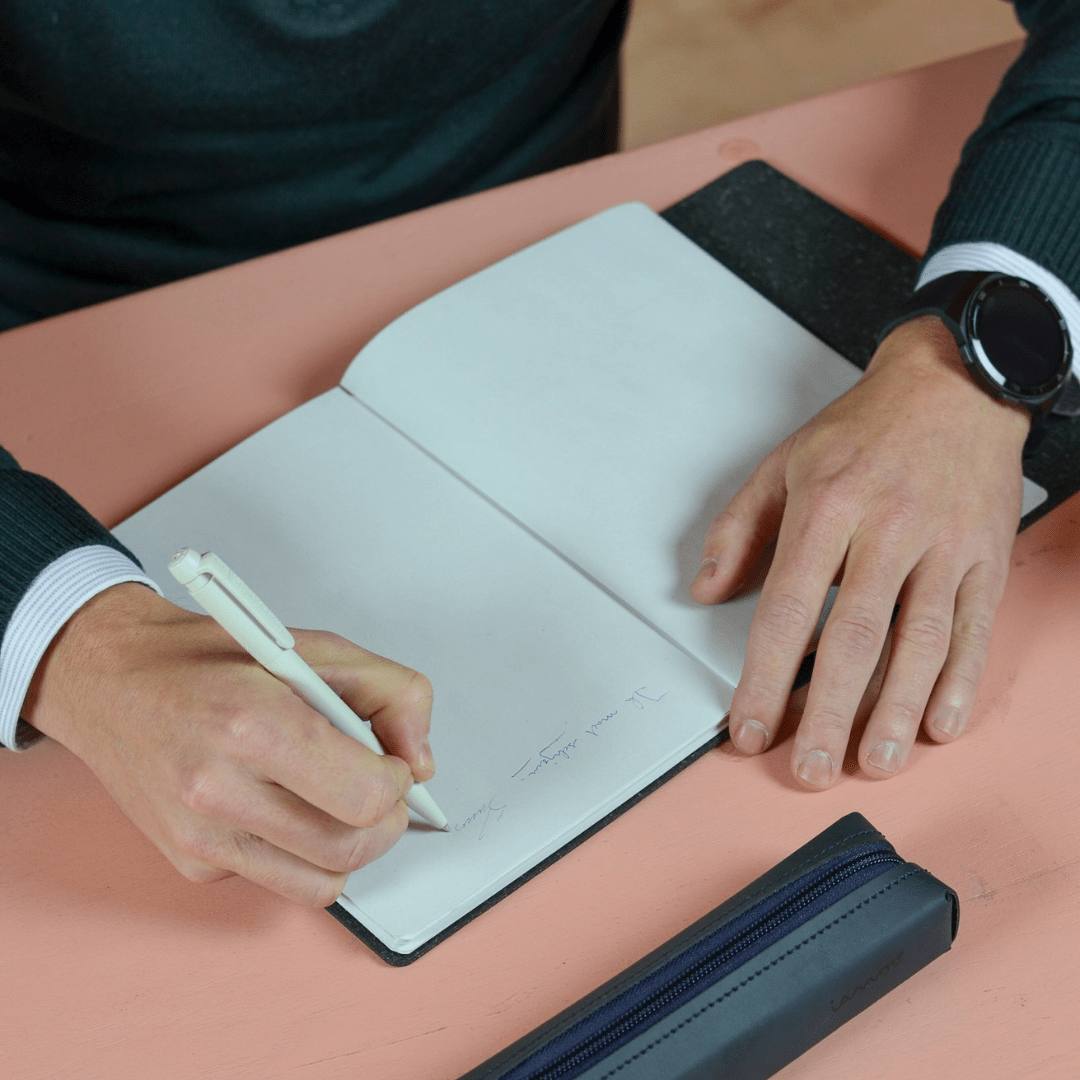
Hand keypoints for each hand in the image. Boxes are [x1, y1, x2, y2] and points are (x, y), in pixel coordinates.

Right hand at [22, 582, 433, 905]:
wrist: (110, 679)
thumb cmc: (208, 659)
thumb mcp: (313, 648)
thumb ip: (391, 693)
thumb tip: (421, 761)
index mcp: (254, 724)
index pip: (367, 797)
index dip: (397, 781)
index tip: (390, 761)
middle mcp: (219, 790)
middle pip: (351, 849)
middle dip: (384, 820)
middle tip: (374, 785)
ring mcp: (199, 837)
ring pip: (322, 883)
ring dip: (347, 844)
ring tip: (332, 797)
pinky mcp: (190, 864)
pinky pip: (278, 878)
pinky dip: (297, 850)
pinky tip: (276, 803)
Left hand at [691, 316, 1029, 787]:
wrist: (955, 385)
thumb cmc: (865, 427)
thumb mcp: (783, 463)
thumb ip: (739, 529)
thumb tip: (708, 590)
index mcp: (828, 509)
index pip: (788, 610)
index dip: (766, 677)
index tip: (749, 725)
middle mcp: (888, 531)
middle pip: (854, 638)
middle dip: (827, 713)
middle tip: (808, 767)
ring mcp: (943, 546)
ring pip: (919, 643)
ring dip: (894, 712)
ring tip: (872, 762)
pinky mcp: (985, 557)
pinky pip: (973, 628)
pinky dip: (958, 680)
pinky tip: (938, 722)